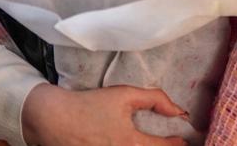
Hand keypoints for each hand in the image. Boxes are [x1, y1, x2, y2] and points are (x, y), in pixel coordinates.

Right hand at [21, 83, 188, 145]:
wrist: (53, 119)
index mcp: (130, 143)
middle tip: (171, 142)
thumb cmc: (90, 105)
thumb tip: (179, 111)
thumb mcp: (125, 95)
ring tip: (152, 143)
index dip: (177, 143)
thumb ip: (155, 100)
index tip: (183, 139)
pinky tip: (130, 144)